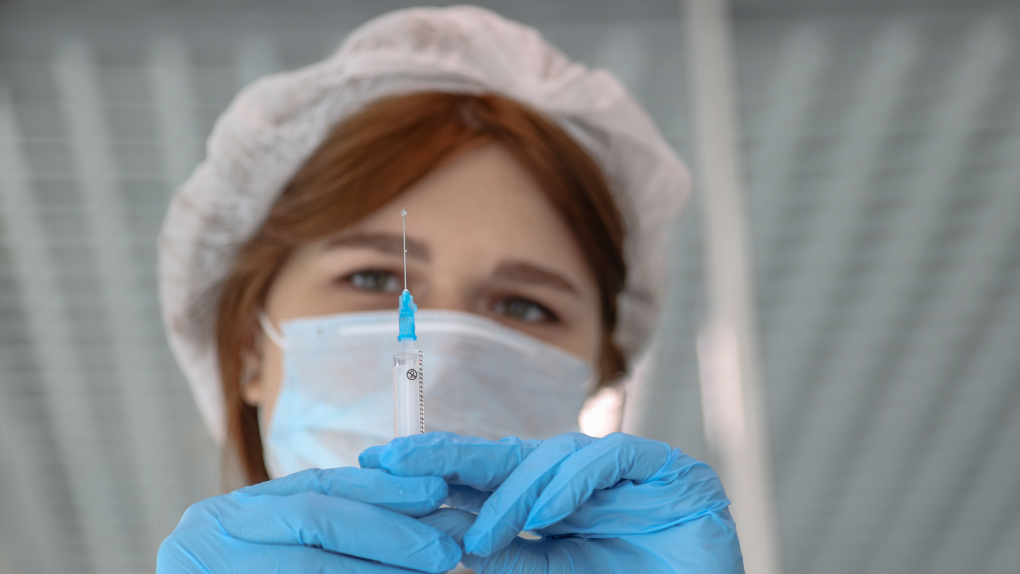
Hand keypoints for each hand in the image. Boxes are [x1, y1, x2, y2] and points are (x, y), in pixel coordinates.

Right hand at [157, 467, 462, 572]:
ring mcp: (207, 572)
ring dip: (379, 569)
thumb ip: (333, 527)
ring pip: (310, 565)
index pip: (313, 488)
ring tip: (433, 568)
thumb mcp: (277, 542)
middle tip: (446, 545)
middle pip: (314, 520)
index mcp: (226, 516)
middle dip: (388, 529)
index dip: (379, 488)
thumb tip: (425, 514)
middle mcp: (208, 538)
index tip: (436, 490)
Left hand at [362, 432, 743, 572]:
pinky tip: (547, 512)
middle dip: (451, 454)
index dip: (441, 465)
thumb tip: (454, 538)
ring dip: (514, 492)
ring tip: (482, 533)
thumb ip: (513, 557)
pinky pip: (608, 457)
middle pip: (511, 453)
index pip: (492, 474)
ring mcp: (627, 469)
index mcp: (557, 503)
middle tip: (396, 460)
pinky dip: (572, 483)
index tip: (384, 465)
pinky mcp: (669, 469)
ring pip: (555, 454)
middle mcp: (584, 479)